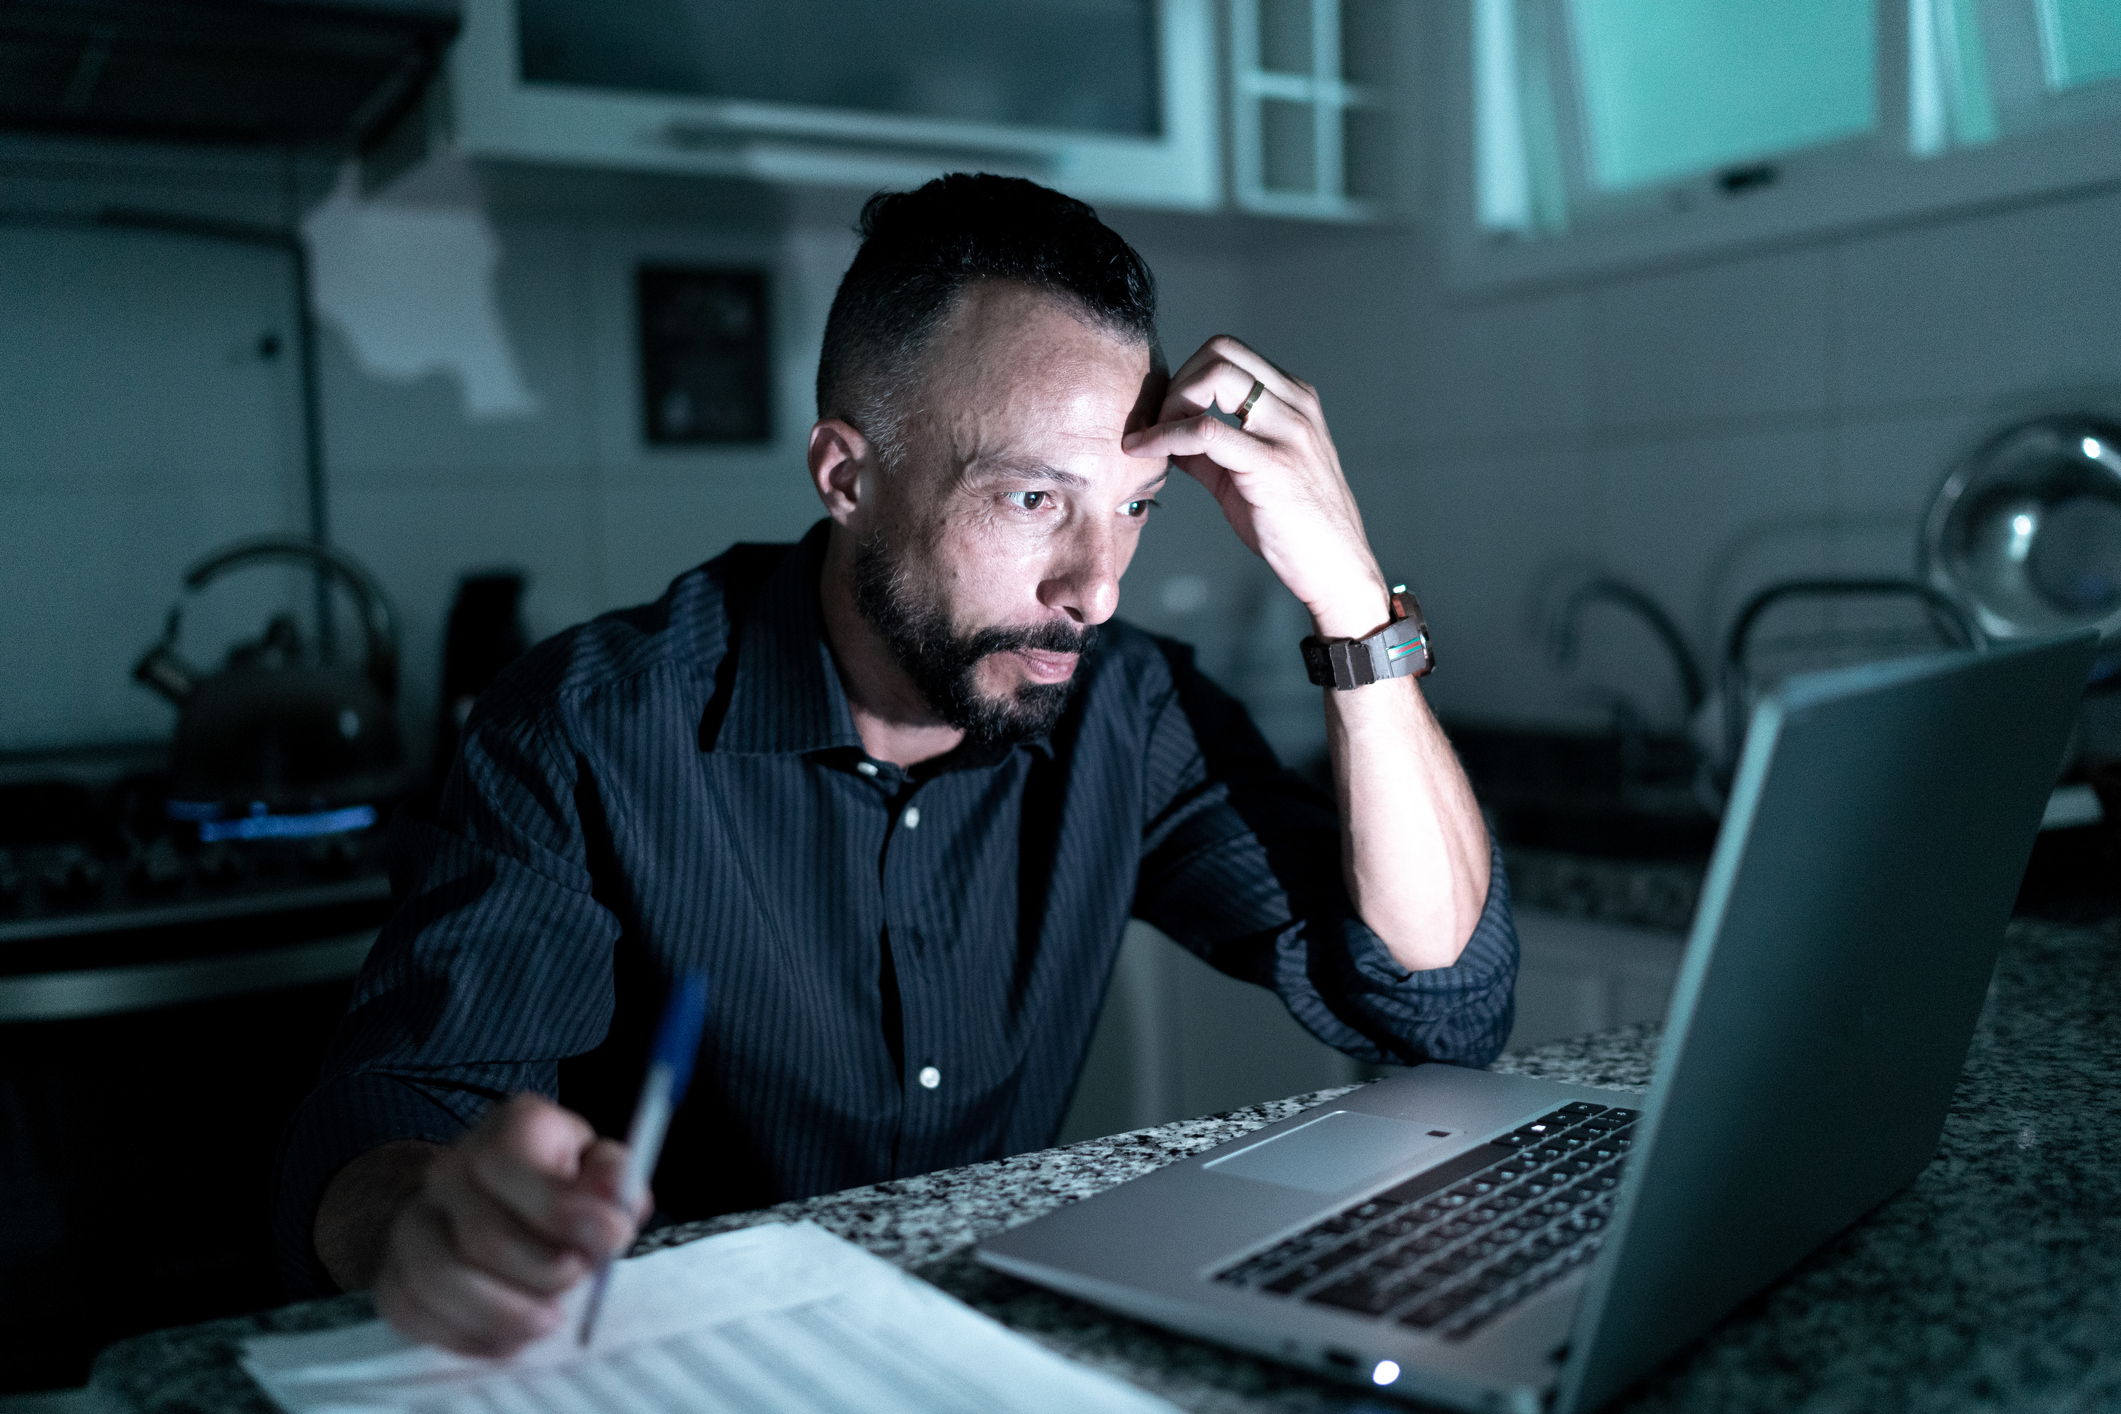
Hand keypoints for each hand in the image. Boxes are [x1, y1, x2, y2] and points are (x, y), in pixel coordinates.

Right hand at [372, 1094, 644, 1356]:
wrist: (485, 1206)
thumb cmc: (558, 1189)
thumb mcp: (598, 1171)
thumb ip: (613, 1183)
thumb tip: (616, 1202)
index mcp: (508, 1129)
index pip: (510, 1160)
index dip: (562, 1207)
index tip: (612, 1236)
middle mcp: (450, 1169)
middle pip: (484, 1235)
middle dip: (545, 1271)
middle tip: (578, 1279)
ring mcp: (413, 1221)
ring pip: (440, 1279)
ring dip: (506, 1313)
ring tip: (548, 1319)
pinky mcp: (392, 1275)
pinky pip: (416, 1314)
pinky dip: (471, 1337)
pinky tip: (510, 1336)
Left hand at [1122, 335, 1387, 637]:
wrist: (1336, 570)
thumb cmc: (1296, 529)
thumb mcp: (1250, 476)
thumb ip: (1209, 453)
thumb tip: (1164, 440)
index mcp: (1294, 400)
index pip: (1229, 352)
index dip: (1187, 377)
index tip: (1164, 416)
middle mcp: (1296, 405)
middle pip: (1220, 350)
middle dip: (1177, 382)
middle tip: (1156, 426)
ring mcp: (1288, 431)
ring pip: (1215, 377)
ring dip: (1170, 404)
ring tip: (1152, 441)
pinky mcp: (1272, 464)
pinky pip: (1205, 431)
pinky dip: (1165, 436)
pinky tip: (1146, 453)